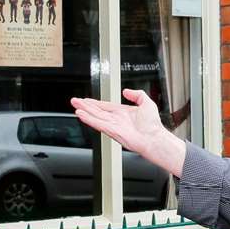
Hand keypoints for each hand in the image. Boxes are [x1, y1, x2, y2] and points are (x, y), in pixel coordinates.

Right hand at [71, 89, 186, 176]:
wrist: (154, 137)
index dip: (95, 103)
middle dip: (86, 105)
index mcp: (123, 113)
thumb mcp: (147, 102)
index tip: (86, 100)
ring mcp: (113, 125)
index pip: (106, 106)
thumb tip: (126, 91)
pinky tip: (81, 115)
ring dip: (85, 111)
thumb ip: (137, 94)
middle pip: (97, 110)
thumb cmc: (153, 125)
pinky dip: (89, 119)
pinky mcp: (111, 131)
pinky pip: (98, 123)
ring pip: (96, 116)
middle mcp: (117, 119)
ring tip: (75, 106)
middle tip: (75, 101)